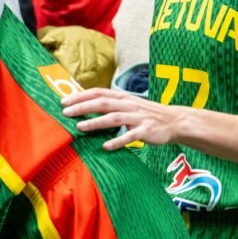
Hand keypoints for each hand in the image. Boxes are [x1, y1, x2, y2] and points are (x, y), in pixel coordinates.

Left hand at [60, 87, 178, 149]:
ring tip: (80, 127)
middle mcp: (128, 105)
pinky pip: (130, 136)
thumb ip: (111, 104)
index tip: (64, 101)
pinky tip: (106, 146)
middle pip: (102, 103)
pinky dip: (118, 140)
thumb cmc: (146, 114)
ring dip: (96, 122)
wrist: (173, 121)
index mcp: (123, 97)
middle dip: (82, 107)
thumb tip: (87, 106)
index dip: (81, 96)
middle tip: (65, 112)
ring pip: (113, 118)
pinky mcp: (145, 131)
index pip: (98, 93)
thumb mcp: (129, 104)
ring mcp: (137, 118)